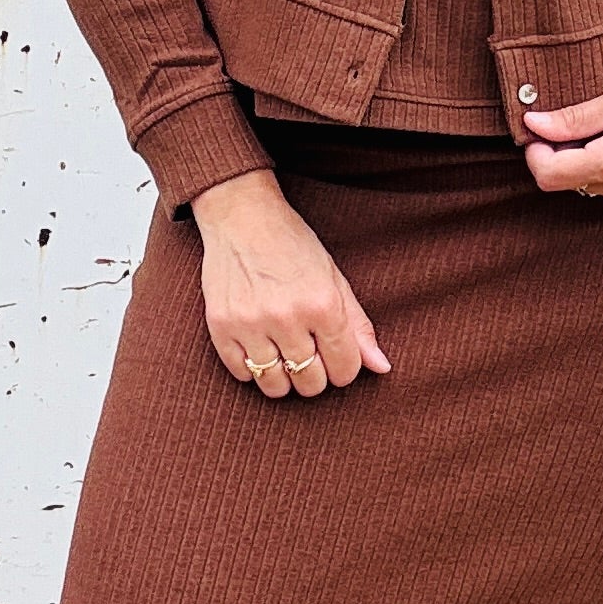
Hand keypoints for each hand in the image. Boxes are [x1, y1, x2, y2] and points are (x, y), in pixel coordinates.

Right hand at [188, 170, 390, 397]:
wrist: (241, 216)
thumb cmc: (293, 246)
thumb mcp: (334, 279)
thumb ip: (358, 326)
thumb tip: (382, 367)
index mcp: (323, 304)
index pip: (345, 369)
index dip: (345, 369)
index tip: (336, 358)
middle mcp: (287, 317)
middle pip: (310, 383)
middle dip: (315, 377)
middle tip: (309, 357)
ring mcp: (250, 323)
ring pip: (275, 386)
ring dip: (284, 379)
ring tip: (284, 357)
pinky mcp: (220, 326)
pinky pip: (241, 374)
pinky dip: (252, 369)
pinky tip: (259, 347)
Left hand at [522, 46, 602, 206]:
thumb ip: (575, 118)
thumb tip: (534, 125)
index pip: (550, 175)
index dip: (535, 151)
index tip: (538, 127)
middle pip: (564, 180)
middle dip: (557, 152)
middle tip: (574, 120)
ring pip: (582, 183)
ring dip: (579, 157)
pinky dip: (598, 163)